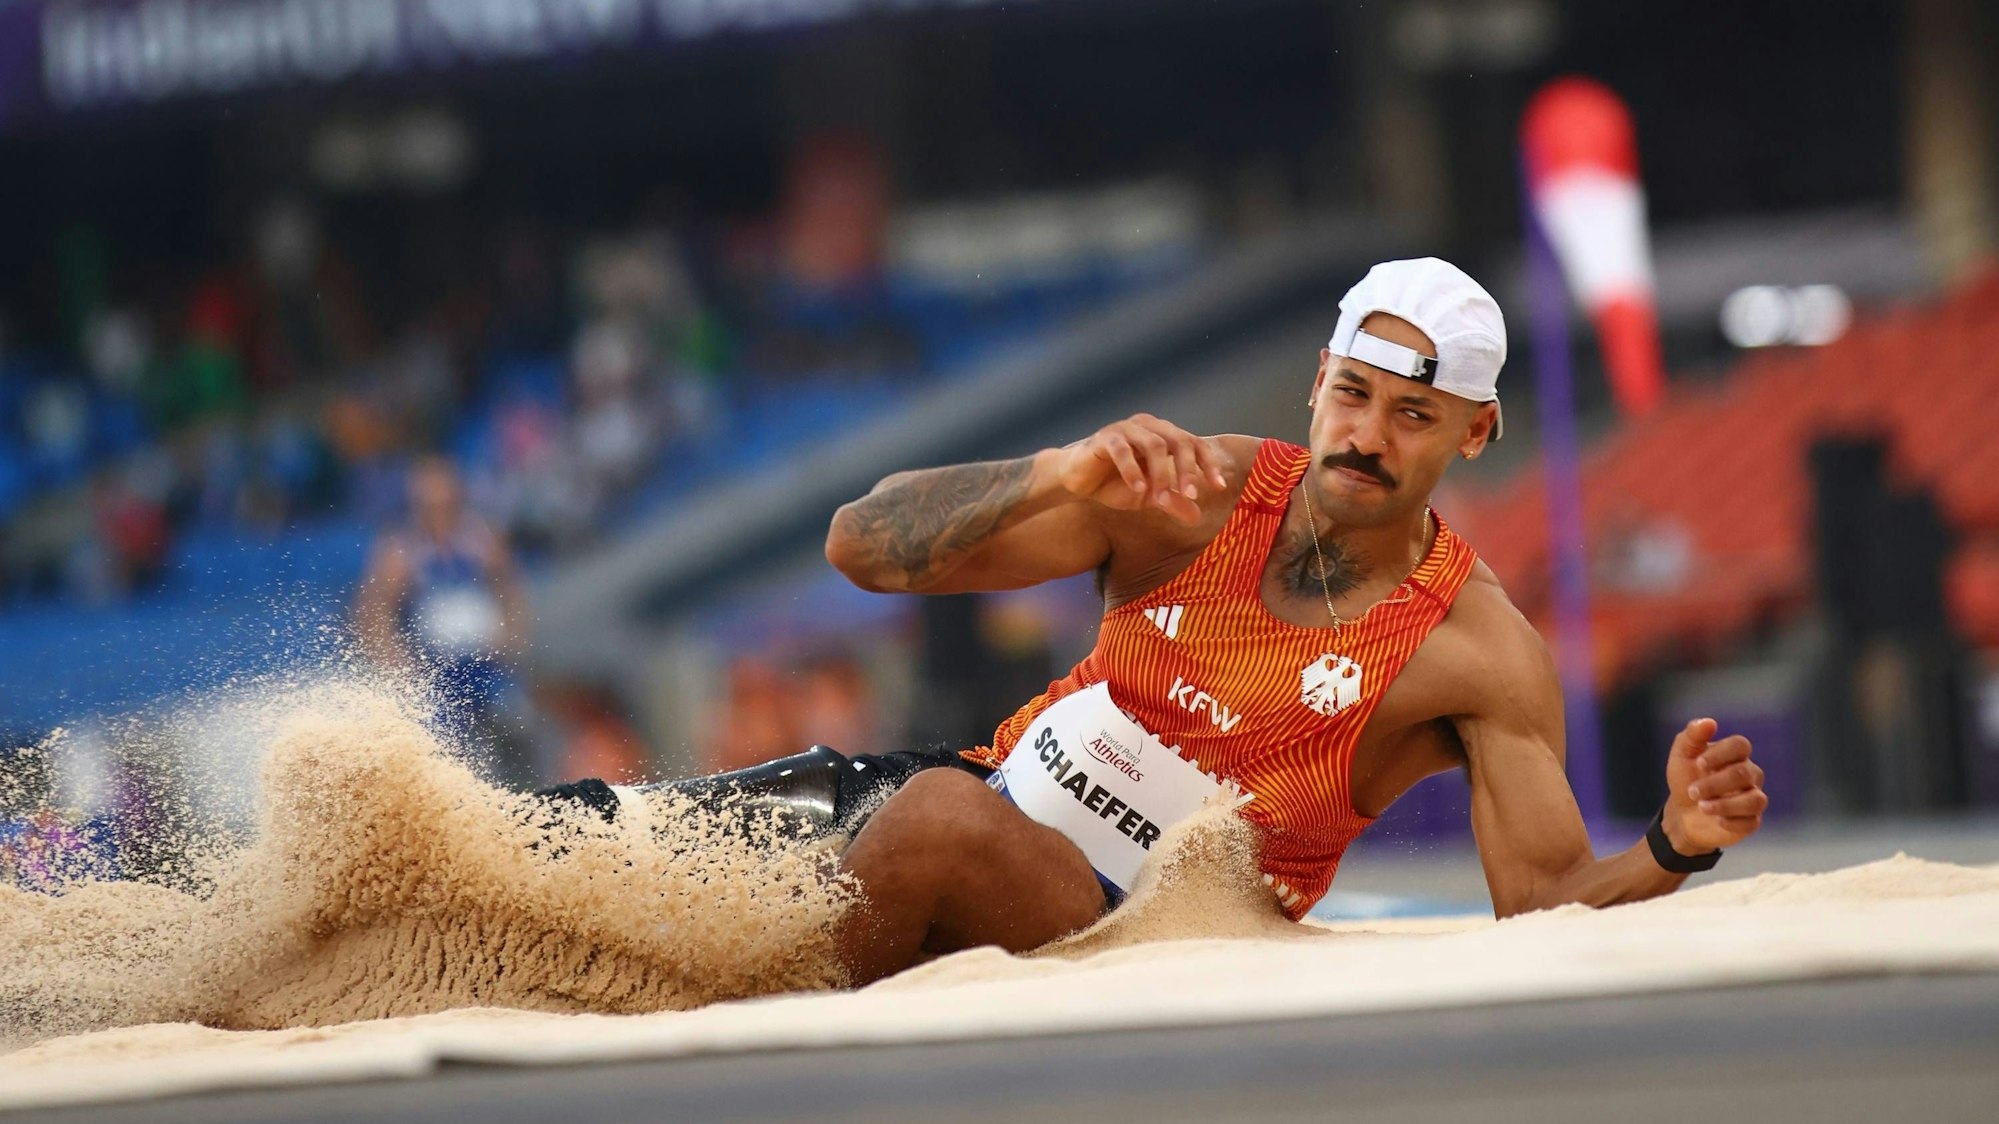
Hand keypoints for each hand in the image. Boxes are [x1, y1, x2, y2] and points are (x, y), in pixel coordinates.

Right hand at [1054, 413, 1227, 524]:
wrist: (1076, 481)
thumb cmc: (1115, 483)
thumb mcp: (1148, 497)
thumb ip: (1172, 502)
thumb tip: (1197, 517)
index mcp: (1162, 435)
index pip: (1193, 444)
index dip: (1208, 464)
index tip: (1218, 487)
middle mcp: (1148, 427)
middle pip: (1178, 441)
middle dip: (1187, 469)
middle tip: (1190, 495)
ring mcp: (1126, 429)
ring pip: (1153, 445)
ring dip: (1160, 474)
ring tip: (1160, 499)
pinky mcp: (1104, 438)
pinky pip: (1122, 450)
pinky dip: (1133, 470)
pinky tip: (1138, 490)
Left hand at [1662, 718, 1766, 853]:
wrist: (1682, 812)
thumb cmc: (1686, 778)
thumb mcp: (1682, 755)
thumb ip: (1692, 735)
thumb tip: (1709, 722)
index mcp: (1735, 755)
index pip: (1740, 745)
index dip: (1720, 754)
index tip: (1698, 764)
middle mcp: (1749, 774)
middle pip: (1744, 773)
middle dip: (1715, 783)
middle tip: (1692, 791)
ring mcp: (1752, 797)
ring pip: (1755, 799)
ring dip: (1726, 804)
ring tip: (1702, 807)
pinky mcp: (1751, 820)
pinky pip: (1752, 821)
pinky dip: (1733, 821)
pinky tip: (1717, 820)